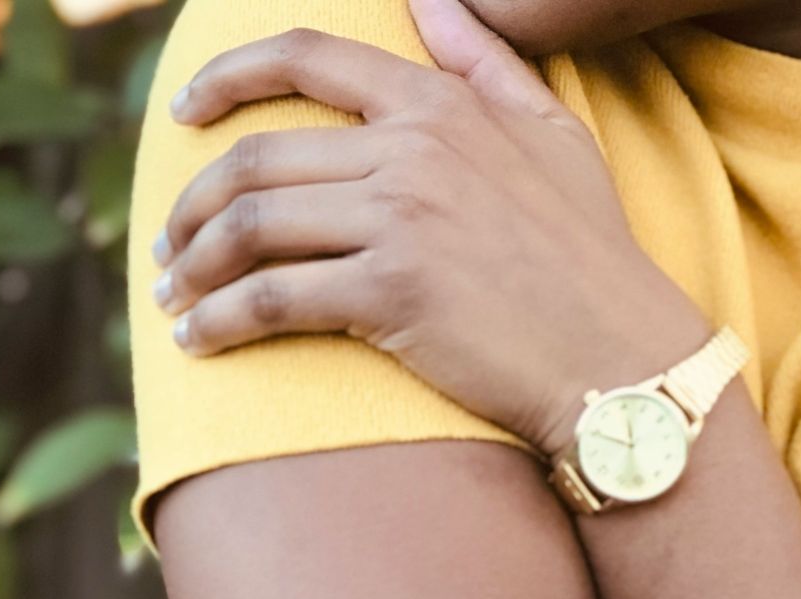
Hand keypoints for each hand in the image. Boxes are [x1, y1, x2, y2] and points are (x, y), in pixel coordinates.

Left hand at [151, 0, 712, 456]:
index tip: (183, 114)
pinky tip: (200, 341)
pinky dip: (219, 320)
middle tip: (173, 247)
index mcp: (443, 106)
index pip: (304, 59)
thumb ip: (488, 65)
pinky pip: (269, 297)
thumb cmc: (597, 258)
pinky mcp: (390, 293)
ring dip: (194, 265)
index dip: (225, 78)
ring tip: (179, 299)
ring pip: (250, 226)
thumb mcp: (559, 139)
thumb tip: (430, 0)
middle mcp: (414, 150)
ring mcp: (401, 219)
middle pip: (255, 158)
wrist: (627, 361)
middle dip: (194, 206)